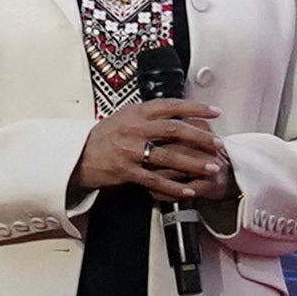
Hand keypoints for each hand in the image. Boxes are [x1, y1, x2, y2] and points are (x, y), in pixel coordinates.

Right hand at [74, 98, 230, 200]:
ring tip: (211, 168)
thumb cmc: (104, 135)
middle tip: (218, 144)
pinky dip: (173, 186)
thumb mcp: (125, 116)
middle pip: (174, 130)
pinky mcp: (126, 171)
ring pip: (168, 156)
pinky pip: (154, 180)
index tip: (215, 112)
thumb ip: (149, 114)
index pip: (172, 105)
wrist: (78, 155)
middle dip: (200, 137)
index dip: (195, 108)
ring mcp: (131, 150)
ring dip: (193, 163)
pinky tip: (188, 190)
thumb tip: (177, 111)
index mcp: (137, 112)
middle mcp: (135, 129)